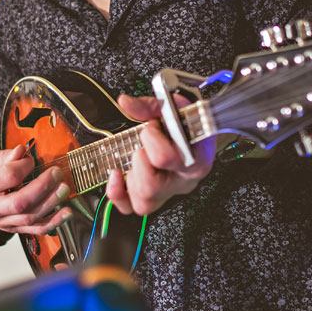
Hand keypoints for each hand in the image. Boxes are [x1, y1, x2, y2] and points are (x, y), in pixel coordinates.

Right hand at [0, 144, 72, 234]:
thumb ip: (3, 155)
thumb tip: (21, 151)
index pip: (8, 177)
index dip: (24, 166)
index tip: (30, 160)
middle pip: (21, 202)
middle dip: (43, 186)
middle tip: (56, 173)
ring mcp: (3, 221)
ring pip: (30, 217)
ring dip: (51, 203)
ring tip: (64, 188)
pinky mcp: (13, 229)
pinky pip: (35, 229)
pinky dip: (54, 222)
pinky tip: (66, 212)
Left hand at [106, 94, 215, 215]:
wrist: (196, 132)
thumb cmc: (188, 122)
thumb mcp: (173, 108)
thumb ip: (149, 105)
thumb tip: (125, 103)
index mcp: (195, 159)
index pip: (165, 158)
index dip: (151, 138)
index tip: (152, 125)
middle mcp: (183, 181)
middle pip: (151, 187)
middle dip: (138, 160)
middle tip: (145, 144)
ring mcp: (168, 192)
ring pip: (142, 203)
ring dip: (131, 178)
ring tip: (138, 158)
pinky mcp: (153, 197)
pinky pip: (130, 207)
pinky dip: (117, 194)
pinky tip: (116, 176)